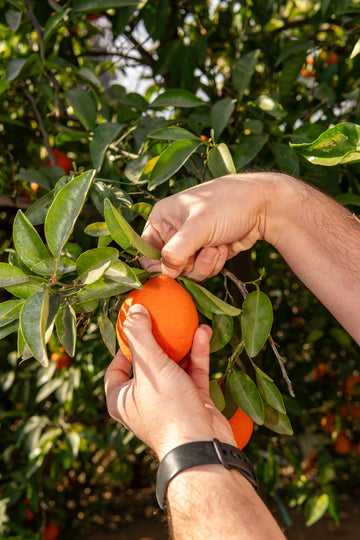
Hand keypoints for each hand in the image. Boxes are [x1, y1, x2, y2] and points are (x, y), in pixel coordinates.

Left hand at [104, 304, 235, 459]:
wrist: (201, 447)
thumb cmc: (168, 409)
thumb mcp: (150, 367)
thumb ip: (140, 336)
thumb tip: (132, 310)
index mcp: (122, 399)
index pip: (114, 370)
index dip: (122, 348)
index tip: (135, 327)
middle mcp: (143, 402)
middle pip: (147, 364)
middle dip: (157, 341)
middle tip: (162, 318)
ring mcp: (170, 402)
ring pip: (173, 366)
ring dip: (181, 344)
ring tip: (188, 320)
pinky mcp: (193, 402)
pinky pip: (193, 372)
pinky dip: (197, 353)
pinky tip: (202, 332)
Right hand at [141, 172, 285, 280]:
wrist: (263, 207)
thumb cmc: (228, 204)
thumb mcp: (199, 226)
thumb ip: (177, 251)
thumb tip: (165, 273)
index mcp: (162, 218)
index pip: (146, 250)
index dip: (156, 264)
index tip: (171, 270)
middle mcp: (173, 232)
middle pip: (168, 266)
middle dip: (189, 263)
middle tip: (203, 250)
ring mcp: (191, 244)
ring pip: (187, 272)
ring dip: (205, 264)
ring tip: (217, 245)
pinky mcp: (206, 253)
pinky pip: (203, 271)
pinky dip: (215, 263)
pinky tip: (224, 247)